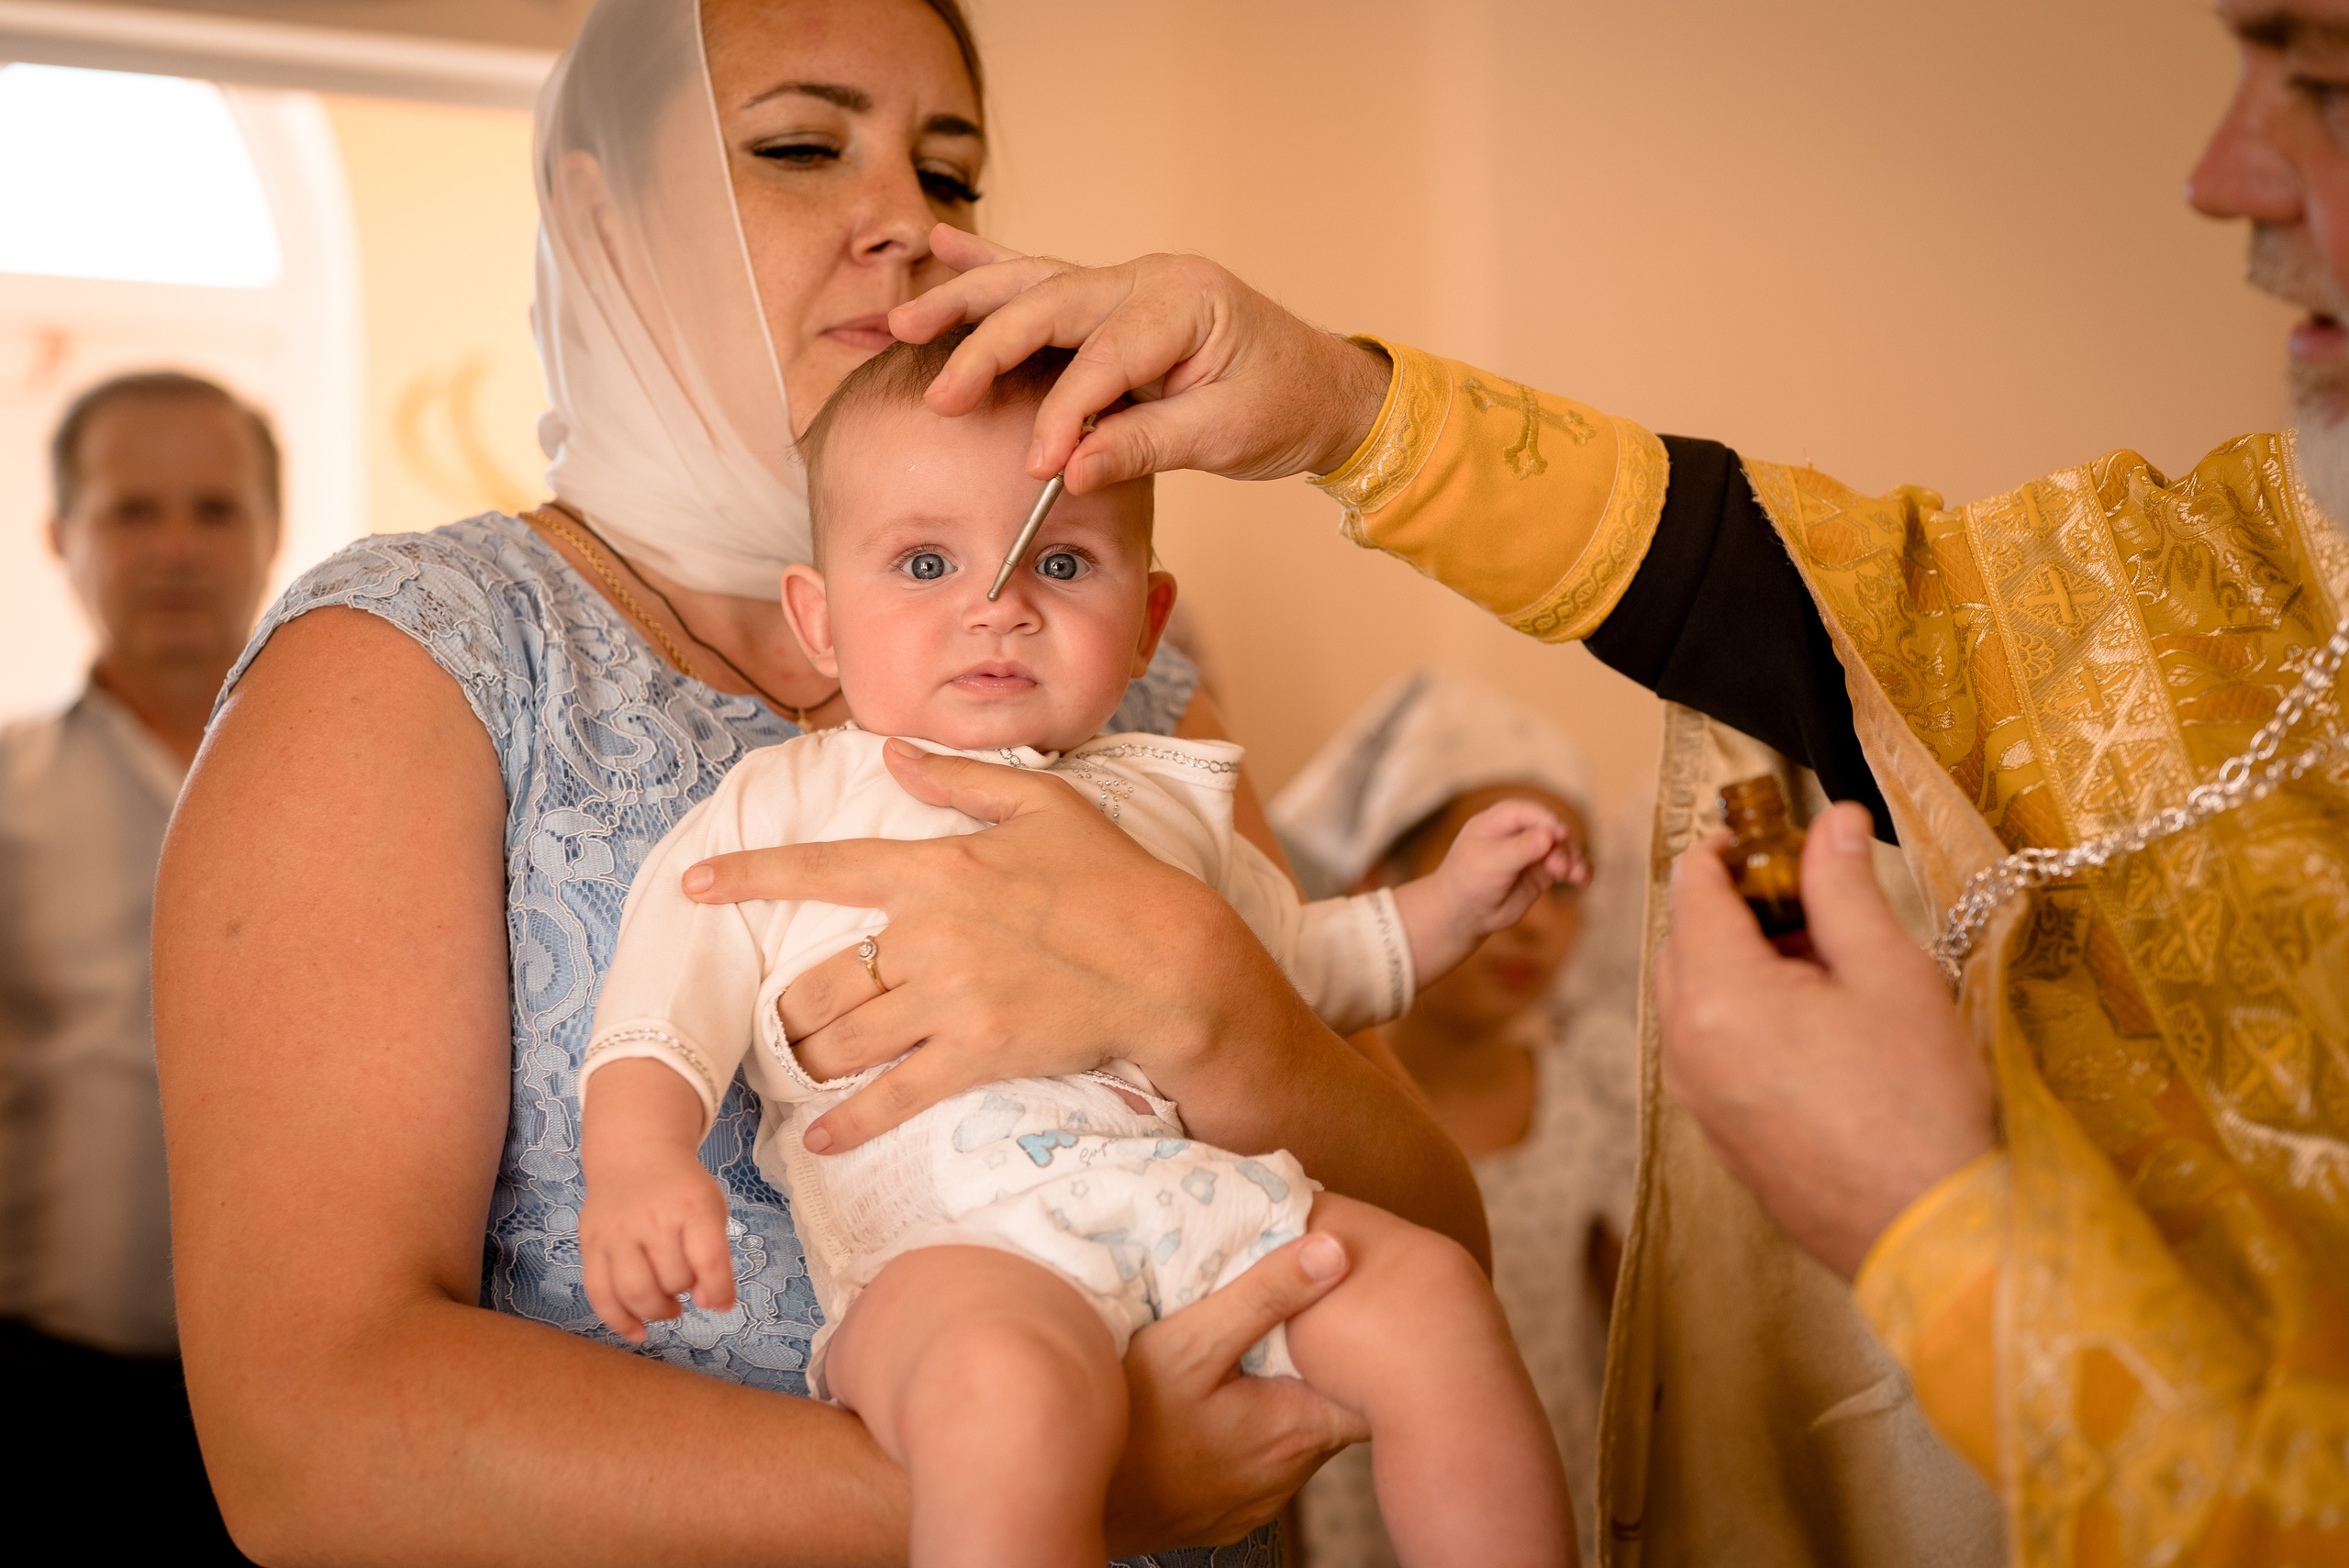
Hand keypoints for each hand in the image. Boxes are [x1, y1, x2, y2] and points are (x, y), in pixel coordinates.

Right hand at [578, 1059, 737, 1340]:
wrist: (635, 1156)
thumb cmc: (681, 1190)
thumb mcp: (710, 1210)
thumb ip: (715, 1256)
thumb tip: (708, 1303)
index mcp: (692, 1205)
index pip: (709, 1259)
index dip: (719, 1291)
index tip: (722, 1304)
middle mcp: (651, 1217)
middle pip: (671, 1279)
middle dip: (683, 1293)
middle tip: (685, 1286)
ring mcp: (616, 1232)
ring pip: (634, 1292)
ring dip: (656, 1311)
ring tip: (667, 1306)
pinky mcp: (590, 1244)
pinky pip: (599, 1294)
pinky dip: (619, 1321)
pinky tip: (637, 1331)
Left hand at [684, 739, 1271, 1153]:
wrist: (1172, 963)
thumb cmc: (1114, 877)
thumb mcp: (1045, 805)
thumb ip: (960, 781)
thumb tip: (896, 756)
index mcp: (936, 869)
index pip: (821, 868)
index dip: (749, 877)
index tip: (695, 885)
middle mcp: (928, 937)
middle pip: (817, 982)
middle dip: (787, 1009)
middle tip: (781, 1022)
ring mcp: (949, 1002)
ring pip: (841, 1042)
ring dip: (808, 1061)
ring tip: (799, 1069)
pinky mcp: (977, 1056)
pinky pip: (891, 1098)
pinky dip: (848, 1123)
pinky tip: (822, 1137)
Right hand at [888, 226, 1392, 494]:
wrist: (1324, 387)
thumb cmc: (1285, 406)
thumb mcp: (1226, 436)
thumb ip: (1143, 446)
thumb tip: (1071, 471)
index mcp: (1186, 302)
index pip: (1106, 360)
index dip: (1067, 416)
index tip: (1040, 467)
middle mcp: (1150, 278)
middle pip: (1050, 303)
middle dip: (987, 347)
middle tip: (941, 396)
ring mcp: (1130, 281)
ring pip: (1033, 283)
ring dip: (966, 300)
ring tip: (904, 320)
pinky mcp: (1116, 301)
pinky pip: (1044, 280)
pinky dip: (992, 268)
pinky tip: (942, 245)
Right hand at [1106, 1232, 1367, 1553]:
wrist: (1065, 1494)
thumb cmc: (1127, 1421)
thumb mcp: (1191, 1341)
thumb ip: (1265, 1294)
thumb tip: (1335, 1251)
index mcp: (1296, 1429)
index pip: (1370, 1393)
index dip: (1365, 1348)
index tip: (1351, 1310)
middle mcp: (1287, 1476)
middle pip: (1330, 1409)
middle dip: (1317, 1365)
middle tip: (1297, 1317)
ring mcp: (1256, 1502)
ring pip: (1293, 1436)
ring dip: (1280, 1397)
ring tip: (1254, 1355)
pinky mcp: (1226, 1514)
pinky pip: (1258, 1464)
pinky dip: (1251, 1430)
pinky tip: (1219, 1404)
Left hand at [1390, 798, 1584, 983]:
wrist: (1463, 914)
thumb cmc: (1468, 881)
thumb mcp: (1490, 862)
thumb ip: (1520, 849)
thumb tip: (1548, 836)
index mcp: (1499, 820)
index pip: (1528, 812)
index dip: (1546, 820)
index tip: (1559, 835)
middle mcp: (1519, 832)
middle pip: (1551, 829)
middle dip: (1562, 845)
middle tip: (1562, 867)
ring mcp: (1532, 852)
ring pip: (1563, 848)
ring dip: (1574, 859)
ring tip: (1577, 875)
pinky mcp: (1542, 872)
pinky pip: (1566, 867)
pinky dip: (1578, 871)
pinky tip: (1585, 879)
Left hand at [1655, 802, 1996, 1278]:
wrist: (1930, 1232)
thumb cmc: (1918, 1103)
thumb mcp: (1888, 973)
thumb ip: (1844, 888)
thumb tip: (1833, 820)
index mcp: (1716, 997)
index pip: (1691, 891)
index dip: (1724, 849)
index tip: (1766, 832)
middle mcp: (1684, 1047)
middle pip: (1682, 942)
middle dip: (1732, 905)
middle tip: (1805, 893)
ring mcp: (1695, 1096)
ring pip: (1692, 997)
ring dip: (1739, 961)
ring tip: (1823, 959)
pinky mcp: (1718, 1132)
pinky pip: (1707, 1047)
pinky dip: (1741, 1013)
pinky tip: (1814, 1020)